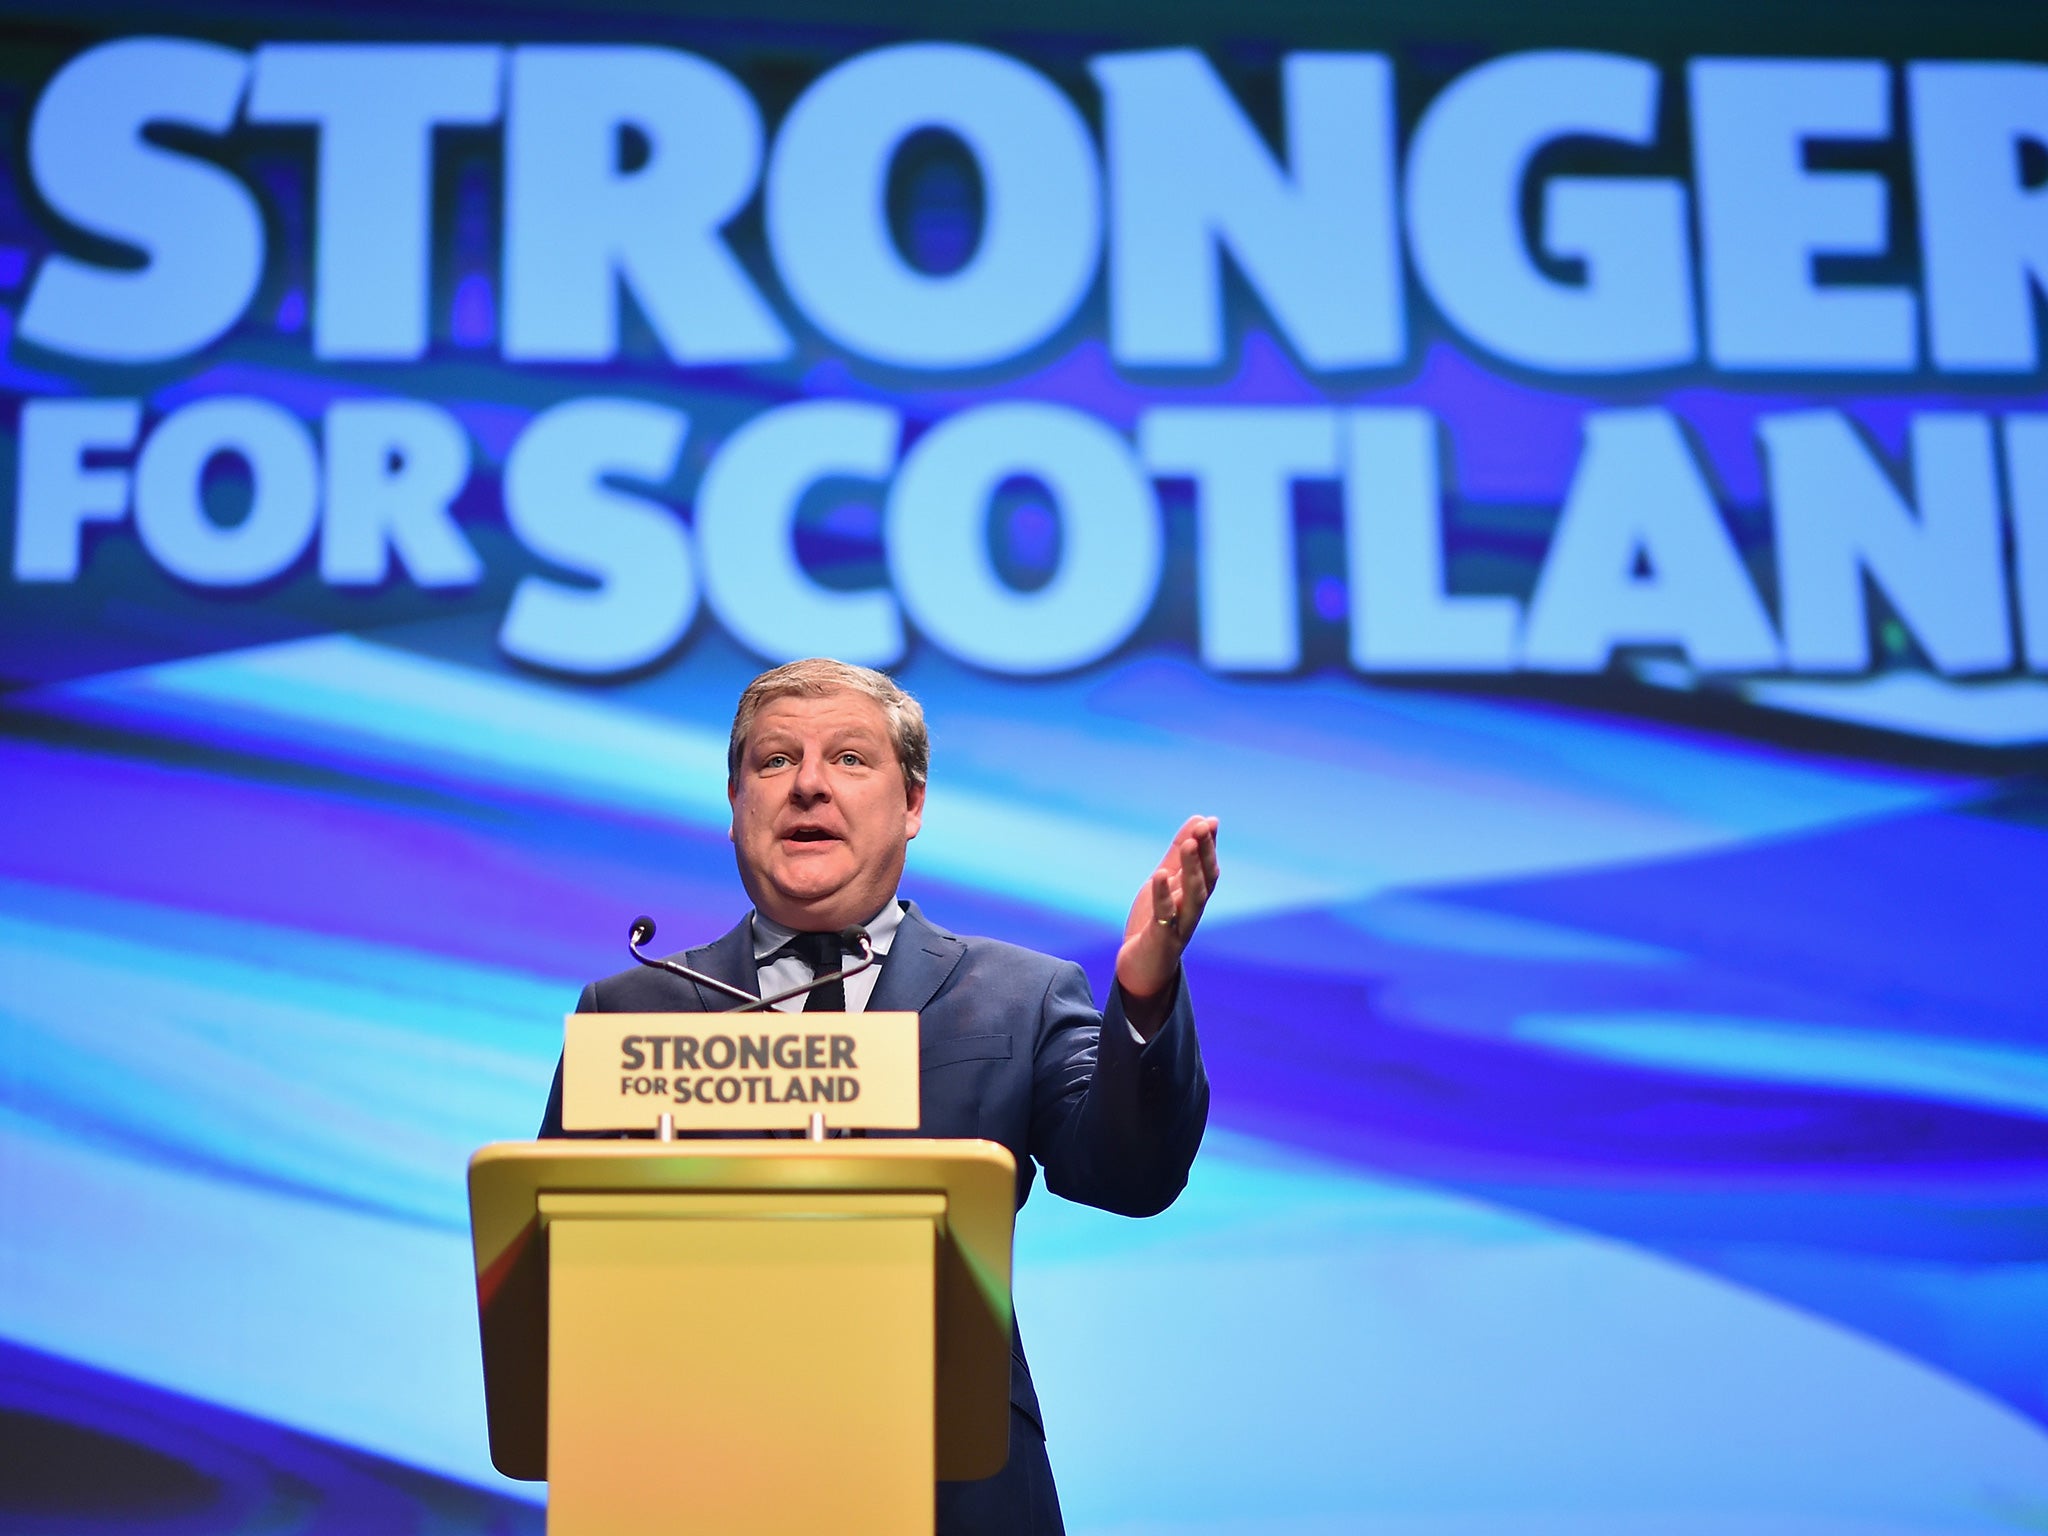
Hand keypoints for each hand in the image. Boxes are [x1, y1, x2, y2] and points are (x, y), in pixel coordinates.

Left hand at [1115, 815, 1219, 1035]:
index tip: (1209, 821)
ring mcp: (1179, 926)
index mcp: (1193, 897)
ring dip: (1192, 870)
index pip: (1208, 869)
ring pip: (1193, 897)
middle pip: (1205, 880)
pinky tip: (1159, 876)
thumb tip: (1200, 820)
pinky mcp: (1162, 940)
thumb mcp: (1165, 883)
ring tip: (1189, 845)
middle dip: (1205, 854)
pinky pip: (1164, 916)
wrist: (1140, 967)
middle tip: (1202, 827)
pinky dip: (1163, 896)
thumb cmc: (1155, 923)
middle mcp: (1192, 911)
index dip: (1209, 846)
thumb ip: (1179, 855)